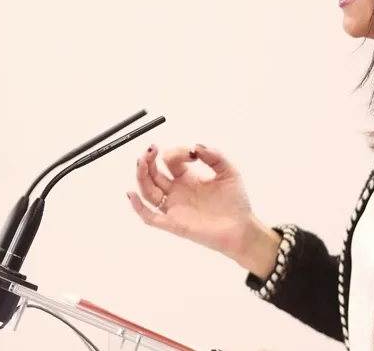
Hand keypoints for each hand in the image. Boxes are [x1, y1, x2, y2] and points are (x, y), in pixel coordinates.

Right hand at [126, 144, 280, 276]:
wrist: (242, 228)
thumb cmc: (236, 202)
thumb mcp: (229, 172)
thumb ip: (215, 156)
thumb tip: (197, 146)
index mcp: (188, 178)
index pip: (171, 161)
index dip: (177, 152)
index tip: (192, 153)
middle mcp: (177, 191)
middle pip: (153, 174)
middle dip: (149, 160)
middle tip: (151, 148)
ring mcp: (174, 207)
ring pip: (147, 191)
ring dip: (141, 176)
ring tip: (141, 161)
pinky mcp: (173, 223)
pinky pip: (149, 217)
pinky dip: (137, 206)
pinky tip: (132, 193)